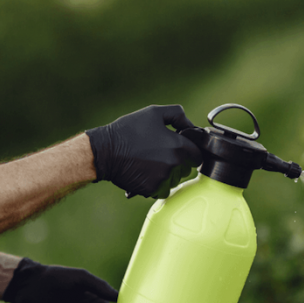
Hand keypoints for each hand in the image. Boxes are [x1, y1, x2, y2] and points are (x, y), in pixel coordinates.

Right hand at [85, 104, 202, 197]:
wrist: (105, 152)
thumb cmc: (128, 130)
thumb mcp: (154, 112)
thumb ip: (178, 115)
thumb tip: (191, 126)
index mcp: (178, 146)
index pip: (198, 155)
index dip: (190, 151)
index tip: (180, 148)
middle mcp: (173, 165)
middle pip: (186, 169)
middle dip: (178, 162)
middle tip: (160, 153)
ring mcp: (162, 180)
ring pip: (174, 181)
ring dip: (168, 174)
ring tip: (151, 163)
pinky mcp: (151, 190)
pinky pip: (162, 190)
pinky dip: (156, 183)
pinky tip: (145, 173)